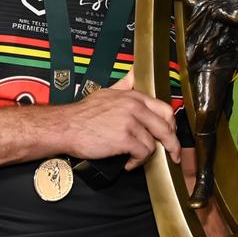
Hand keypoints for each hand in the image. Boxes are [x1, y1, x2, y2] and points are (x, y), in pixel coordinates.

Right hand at [58, 68, 180, 170]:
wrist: (65, 126)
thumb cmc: (83, 113)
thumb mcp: (106, 92)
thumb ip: (124, 85)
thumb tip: (133, 73)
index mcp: (133, 96)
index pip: (165, 109)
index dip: (171, 124)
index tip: (172, 135)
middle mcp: (134, 107)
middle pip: (165, 127)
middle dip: (172, 144)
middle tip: (172, 155)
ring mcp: (130, 122)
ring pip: (152, 143)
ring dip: (145, 156)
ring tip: (133, 158)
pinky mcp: (124, 138)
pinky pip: (142, 154)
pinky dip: (136, 162)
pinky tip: (128, 163)